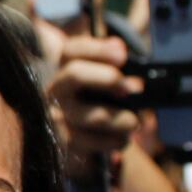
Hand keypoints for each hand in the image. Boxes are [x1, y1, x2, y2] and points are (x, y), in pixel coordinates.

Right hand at [46, 35, 143, 177]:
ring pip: (95, 115)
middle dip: (107, 78)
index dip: (98, 49)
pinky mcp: (63, 141)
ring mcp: (55, 116)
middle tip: (135, 88)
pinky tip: (122, 139)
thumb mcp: (109, 83)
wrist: (85, 143)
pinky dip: (115, 140)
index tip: (123, 55)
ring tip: (134, 123)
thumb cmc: (102, 104)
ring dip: (122, 119)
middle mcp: (56, 89)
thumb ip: (117, 67)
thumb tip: (122, 55)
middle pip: (74, 74)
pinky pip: (95, 141)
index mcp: (66, 69)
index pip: (73, 50)